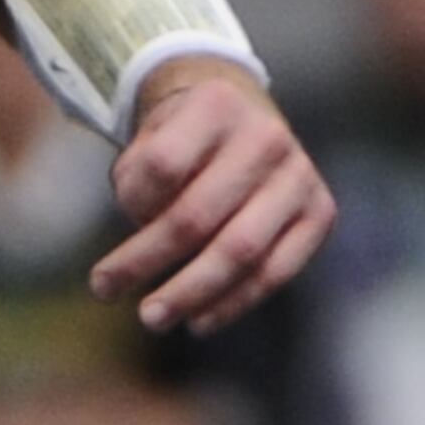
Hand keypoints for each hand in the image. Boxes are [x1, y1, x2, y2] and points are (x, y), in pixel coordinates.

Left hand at [89, 62, 333, 334]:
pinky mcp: (320, 211)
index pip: (162, 164)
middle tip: (104, 289)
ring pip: (240, 250)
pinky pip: (276, 271)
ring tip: (152, 318)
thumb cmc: (184, 138)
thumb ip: (139, 181)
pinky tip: (199, 320)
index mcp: (216, 104)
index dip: (132, 200)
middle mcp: (266, 136)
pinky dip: (234, 302)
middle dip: (146, 260)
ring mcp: (299, 175)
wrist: (246, 118)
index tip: (117, 215)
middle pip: (197, 215)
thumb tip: (144, 241)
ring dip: (191, 292)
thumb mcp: (152, 137)